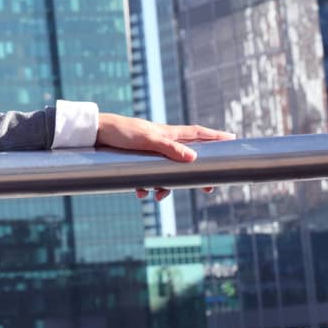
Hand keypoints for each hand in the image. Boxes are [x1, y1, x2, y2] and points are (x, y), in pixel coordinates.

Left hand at [94, 112, 234, 201]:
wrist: (95, 134)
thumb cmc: (122, 131)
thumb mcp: (147, 140)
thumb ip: (169, 148)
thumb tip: (194, 158)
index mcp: (168, 133)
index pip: (197, 133)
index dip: (215, 137)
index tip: (232, 140)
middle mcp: (163, 143)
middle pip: (187, 159)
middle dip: (195, 175)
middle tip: (207, 188)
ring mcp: (151, 153)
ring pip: (167, 173)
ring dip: (165, 187)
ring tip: (157, 196)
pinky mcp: (138, 162)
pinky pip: (148, 178)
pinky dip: (146, 186)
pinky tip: (139, 192)